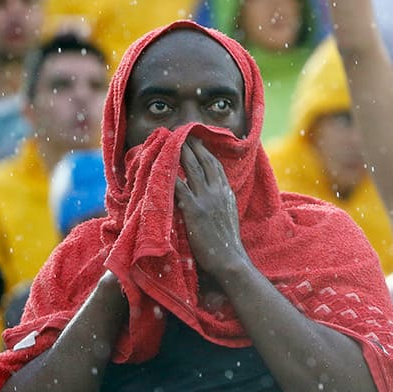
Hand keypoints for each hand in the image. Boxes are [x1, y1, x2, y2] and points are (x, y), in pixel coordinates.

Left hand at [174, 138, 249, 279]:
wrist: (230, 259)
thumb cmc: (226, 242)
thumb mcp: (228, 215)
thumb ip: (220, 201)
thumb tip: (211, 194)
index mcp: (226, 192)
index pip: (215, 165)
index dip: (205, 151)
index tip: (197, 140)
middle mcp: (218, 191)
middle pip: (203, 161)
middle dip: (193, 145)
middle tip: (182, 132)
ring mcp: (206, 199)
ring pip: (191, 169)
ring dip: (181, 152)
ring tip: (172, 141)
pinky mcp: (194, 210)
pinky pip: (180, 188)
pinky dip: (171, 176)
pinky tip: (162, 167)